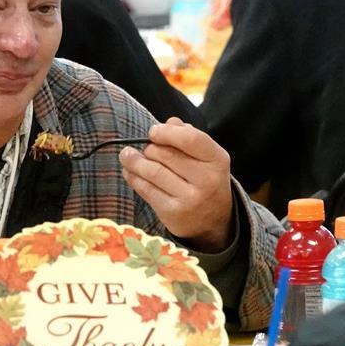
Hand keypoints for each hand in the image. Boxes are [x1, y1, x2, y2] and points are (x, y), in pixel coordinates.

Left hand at [120, 117, 233, 252]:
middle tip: (144, 148)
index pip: (191, 139)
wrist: (213, 222)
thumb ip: (189, 136)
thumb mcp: (207, 157)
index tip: (153, 132)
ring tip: (127, 155)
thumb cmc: (205, 181)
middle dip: (149, 148)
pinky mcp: (172, 212)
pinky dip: (133, 178)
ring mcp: (189, 198)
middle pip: (166, 154)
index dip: (167, 132)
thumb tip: (169, 123)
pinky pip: (146, 190)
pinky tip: (129, 172)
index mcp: (217, 160)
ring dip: (134, 161)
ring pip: (153, 172)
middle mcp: (206, 180)